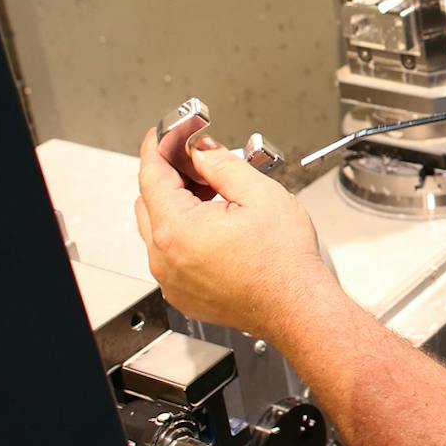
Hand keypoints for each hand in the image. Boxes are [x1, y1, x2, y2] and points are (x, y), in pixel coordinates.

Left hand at [134, 128, 333, 337]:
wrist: (297, 308)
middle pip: (148, 201)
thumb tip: (202, 152)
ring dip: (177, 207)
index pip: (151, 175)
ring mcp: (171, 280)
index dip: (157, 148)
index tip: (163, 137)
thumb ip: (223, 164)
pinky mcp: (182, 293)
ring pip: (158, 229)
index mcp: (178, 230)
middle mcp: (165, 258)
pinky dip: (183, 236)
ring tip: (216, 198)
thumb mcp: (260, 194)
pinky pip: (169, 256)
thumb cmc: (285, 264)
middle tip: (202, 166)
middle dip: (171, 178)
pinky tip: (216, 228)